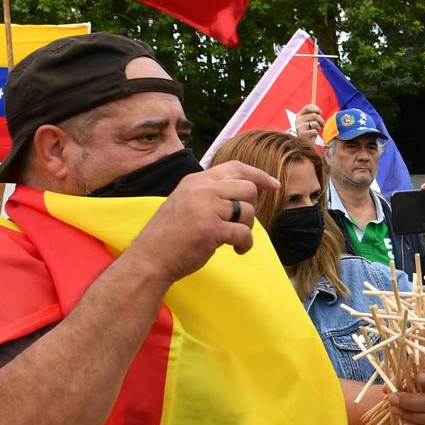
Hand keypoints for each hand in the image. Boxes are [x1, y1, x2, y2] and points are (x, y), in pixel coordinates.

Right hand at [124, 161, 277, 283]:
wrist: (150, 257)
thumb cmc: (170, 235)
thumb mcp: (185, 201)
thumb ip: (209, 193)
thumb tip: (244, 192)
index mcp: (195, 181)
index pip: (235, 168)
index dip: (258, 175)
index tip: (273, 185)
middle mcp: (201, 189)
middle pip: (247, 188)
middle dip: (251, 207)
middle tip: (240, 223)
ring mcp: (207, 208)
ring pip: (248, 210)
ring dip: (247, 228)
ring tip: (233, 238)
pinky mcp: (212, 229)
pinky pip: (244, 233)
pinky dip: (245, 244)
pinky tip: (236, 250)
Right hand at [292, 104, 325, 143]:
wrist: (305, 144)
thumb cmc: (309, 131)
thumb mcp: (310, 121)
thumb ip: (313, 114)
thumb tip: (318, 111)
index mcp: (299, 115)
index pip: (308, 107)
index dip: (316, 109)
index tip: (320, 113)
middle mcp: (297, 120)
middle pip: (314, 115)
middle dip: (321, 120)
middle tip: (322, 124)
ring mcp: (299, 128)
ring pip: (315, 123)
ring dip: (318, 127)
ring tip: (316, 130)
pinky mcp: (302, 135)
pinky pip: (314, 131)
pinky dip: (316, 133)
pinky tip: (312, 135)